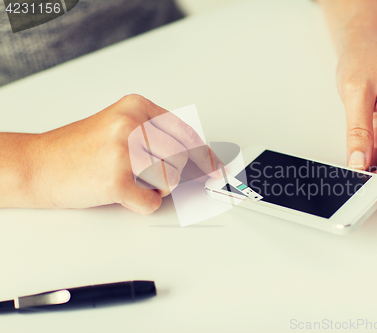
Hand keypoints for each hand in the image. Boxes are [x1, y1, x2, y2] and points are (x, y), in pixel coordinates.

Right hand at [32, 94, 221, 213]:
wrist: (37, 164)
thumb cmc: (78, 149)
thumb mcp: (119, 127)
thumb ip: (155, 136)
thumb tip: (197, 159)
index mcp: (136, 107)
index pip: (186, 133)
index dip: (205, 155)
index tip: (216, 169)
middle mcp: (133, 124)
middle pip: (182, 158)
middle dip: (176, 175)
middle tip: (156, 179)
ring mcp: (125, 151)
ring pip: (171, 180)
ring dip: (155, 189)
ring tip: (130, 181)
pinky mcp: (116, 179)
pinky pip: (152, 202)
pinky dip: (143, 204)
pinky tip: (124, 193)